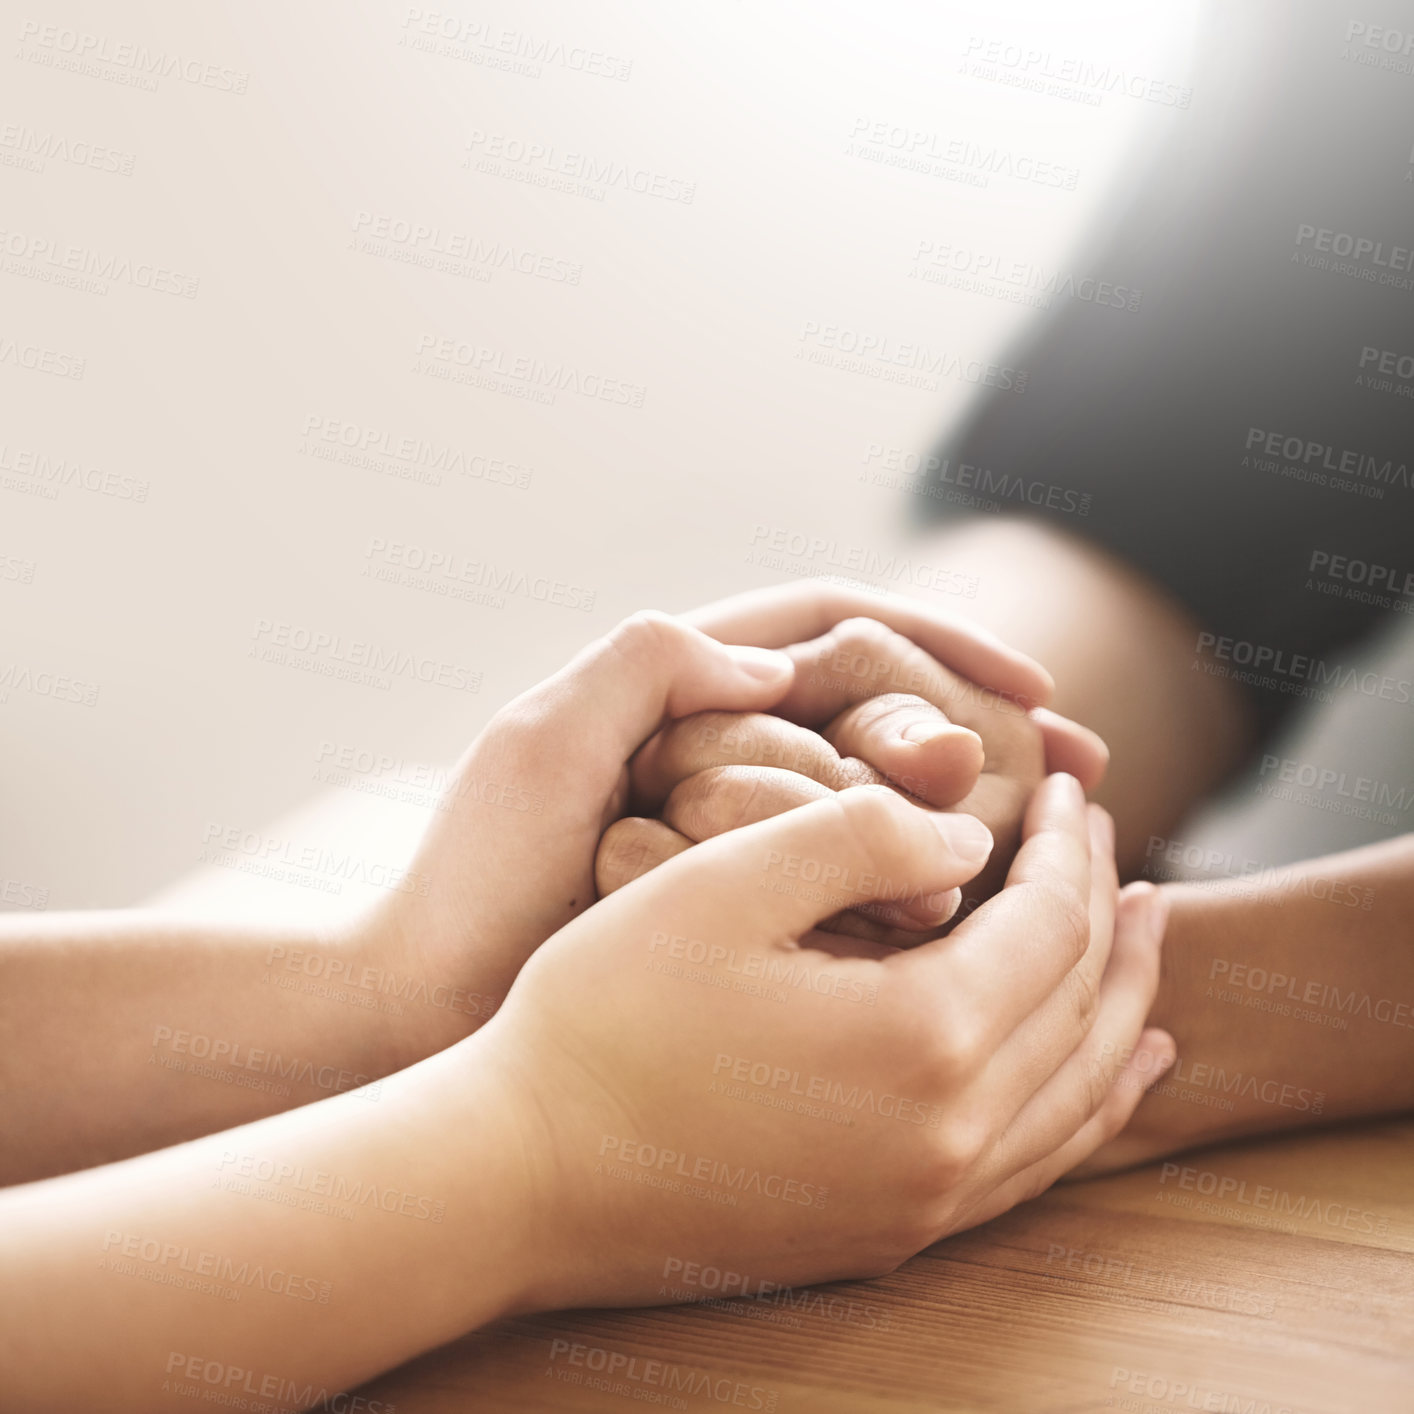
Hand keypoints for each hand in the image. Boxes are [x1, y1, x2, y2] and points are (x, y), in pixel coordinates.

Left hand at [357, 585, 1061, 1062]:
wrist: (426, 1006)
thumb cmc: (474, 874)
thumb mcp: (546, 742)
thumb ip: (651, 663)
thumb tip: (784, 663)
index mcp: (684, 688)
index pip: (836, 629)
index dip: (940, 644)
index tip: (1033, 685)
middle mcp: (726, 754)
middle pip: (879, 715)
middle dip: (985, 731)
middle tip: (1079, 774)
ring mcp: (737, 837)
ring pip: (878, 806)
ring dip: (968, 814)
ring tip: (1058, 845)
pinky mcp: (740, 912)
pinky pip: (849, 887)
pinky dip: (920, 889)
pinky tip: (987, 916)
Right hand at [487, 773, 1173, 1311]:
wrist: (519, 1174)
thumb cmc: (604, 1015)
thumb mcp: (723, 882)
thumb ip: (861, 835)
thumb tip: (968, 838)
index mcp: (923, 1039)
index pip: (1049, 922)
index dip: (1070, 842)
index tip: (1067, 783)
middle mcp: (949, 1139)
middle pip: (1081, 1004)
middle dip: (1107, 911)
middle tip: (1113, 842)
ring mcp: (923, 1203)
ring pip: (1077, 1093)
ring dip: (1120, 1004)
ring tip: (1147, 941)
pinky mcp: (887, 1235)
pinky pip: (1034, 1167)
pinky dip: (1087, 1104)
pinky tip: (1105, 1075)